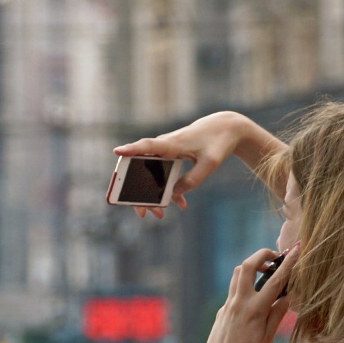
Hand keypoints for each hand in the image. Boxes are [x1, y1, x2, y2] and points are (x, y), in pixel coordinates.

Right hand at [113, 111, 254, 218]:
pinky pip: (162, 174)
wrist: (226, 128)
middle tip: (142, 213)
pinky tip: (180, 203)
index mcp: (172, 144)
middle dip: (139, 193)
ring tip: (159, 214)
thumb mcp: (210, 164)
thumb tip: (174, 195)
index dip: (130, 149)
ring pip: (150, 174)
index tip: (117, 152)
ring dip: (152, 194)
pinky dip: (168, 189)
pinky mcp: (171, 155)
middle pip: (141, 169)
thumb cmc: (218, 142)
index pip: (147, 146)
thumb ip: (192, 180)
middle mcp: (164, 146)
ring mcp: (166, 151)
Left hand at [198, 244, 297, 342]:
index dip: (288, 263)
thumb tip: (287, 296)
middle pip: (248, 266)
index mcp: (254, 310)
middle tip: (275, 257)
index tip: (297, 249)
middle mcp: (238, 303)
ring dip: (251, 268)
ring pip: (237, 275)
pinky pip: (233, 292)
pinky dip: (245, 287)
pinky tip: (255, 300)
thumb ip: (277, 314)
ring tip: (266, 274)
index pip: (275, 280)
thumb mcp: (267, 339)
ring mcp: (227, 306)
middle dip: (262, 255)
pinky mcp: (221, 312)